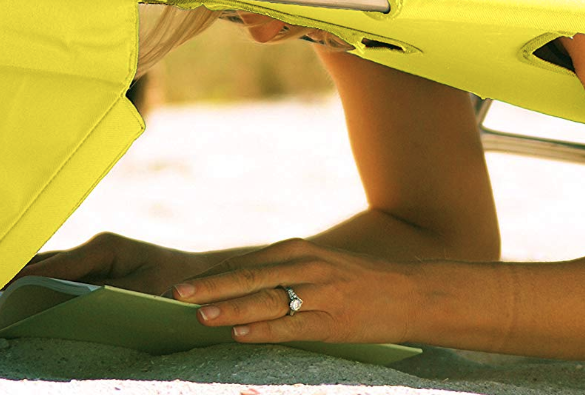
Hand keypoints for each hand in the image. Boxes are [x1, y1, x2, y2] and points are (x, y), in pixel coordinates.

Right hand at [14, 232, 207, 295]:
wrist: (195, 274)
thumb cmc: (175, 279)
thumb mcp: (147, 289)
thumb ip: (109, 293)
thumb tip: (71, 299)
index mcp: (105, 246)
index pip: (56, 266)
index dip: (26, 280)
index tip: (2, 293)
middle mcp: (93, 247)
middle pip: (44, 263)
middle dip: (15, 279)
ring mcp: (90, 257)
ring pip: (46, 267)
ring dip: (22, 280)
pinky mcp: (91, 268)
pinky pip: (56, 275)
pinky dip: (36, 284)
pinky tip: (19, 300)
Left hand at [171, 238, 419, 343]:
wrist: (408, 291)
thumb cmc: (356, 280)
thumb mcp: (319, 265)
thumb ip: (283, 273)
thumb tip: (238, 289)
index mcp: (300, 251)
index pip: (247, 264)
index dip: (214, 275)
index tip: (182, 285)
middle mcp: (307, 266)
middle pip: (250, 277)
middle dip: (212, 286)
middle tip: (177, 295)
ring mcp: (321, 293)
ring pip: (267, 300)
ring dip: (231, 307)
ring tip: (200, 315)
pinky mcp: (333, 320)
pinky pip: (292, 326)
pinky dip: (264, 328)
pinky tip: (240, 333)